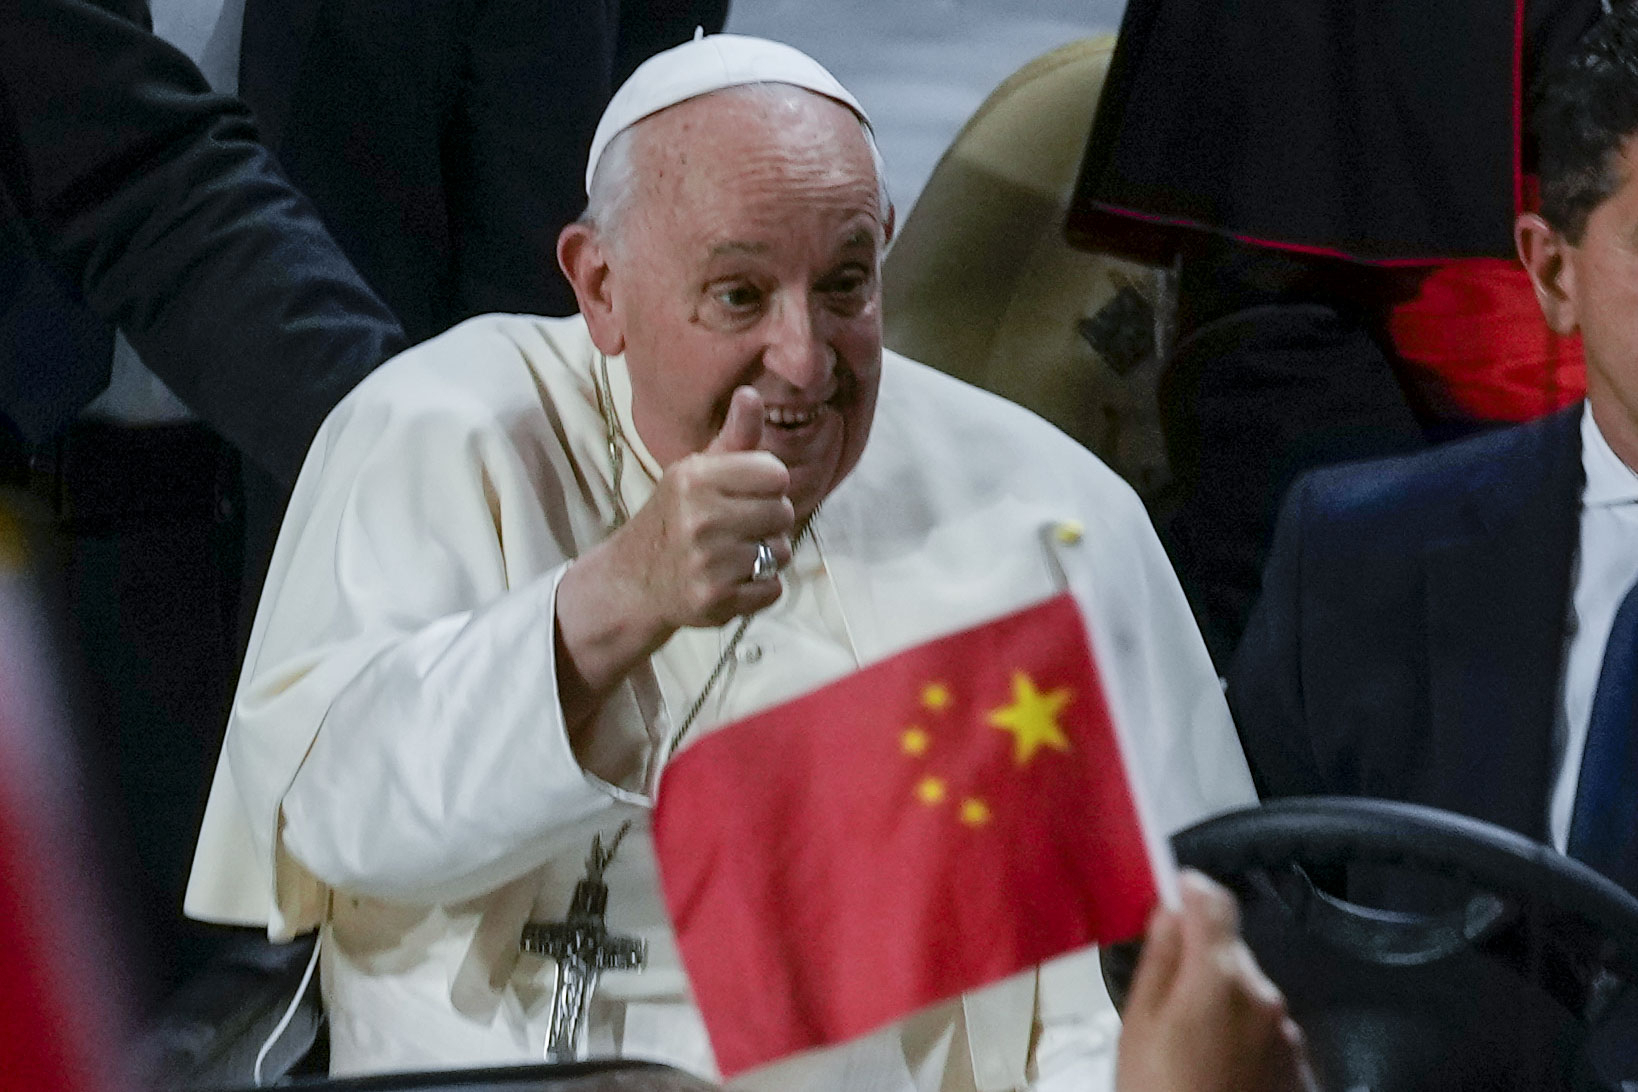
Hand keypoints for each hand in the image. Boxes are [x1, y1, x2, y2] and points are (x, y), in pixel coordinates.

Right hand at [554, 387, 793, 728]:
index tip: (747, 492)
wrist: (634, 581)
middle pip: (783, 513)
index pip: (775, 474)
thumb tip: (752, 393)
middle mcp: (699, 519)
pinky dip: (760, 588)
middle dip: (769, 521)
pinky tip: (732, 581)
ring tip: (733, 555)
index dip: (769, 484)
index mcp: (695, 478)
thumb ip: (734, 437)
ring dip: (766, 556)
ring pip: (781, 552)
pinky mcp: (716, 601)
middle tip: (739, 527)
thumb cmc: (676, 517)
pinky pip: (773, 589)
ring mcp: (707, 563)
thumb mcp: (697, 471)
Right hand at [1115, 871, 1315, 1091]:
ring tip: (1191, 1049)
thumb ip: (1159, 960)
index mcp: (1220, 976)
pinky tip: (1219, 1072)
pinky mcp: (1300, 1068)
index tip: (1170, 896)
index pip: (1214, 901)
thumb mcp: (1137, 1027)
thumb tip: (1170, 910)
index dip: (1189, 890)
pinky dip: (1244, 1037)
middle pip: (1231, 951)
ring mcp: (1288, 1034)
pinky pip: (1267, 1032)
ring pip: (1249, 994)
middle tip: (1165, 1001)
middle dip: (1202, 960)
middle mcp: (1264, 994)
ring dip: (1223, 1002)